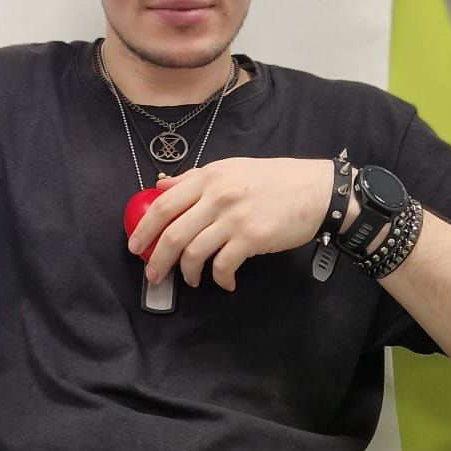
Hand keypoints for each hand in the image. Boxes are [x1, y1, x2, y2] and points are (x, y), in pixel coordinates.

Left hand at [127, 157, 334, 290]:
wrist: (316, 189)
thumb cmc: (274, 179)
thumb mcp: (231, 168)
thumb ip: (195, 178)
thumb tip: (161, 185)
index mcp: (208, 177)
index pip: (163, 205)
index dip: (143, 229)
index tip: (134, 246)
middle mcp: (217, 196)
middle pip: (172, 234)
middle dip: (158, 260)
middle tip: (154, 275)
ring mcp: (234, 218)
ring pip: (194, 253)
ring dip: (188, 273)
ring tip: (193, 280)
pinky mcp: (252, 238)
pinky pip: (223, 266)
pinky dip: (220, 279)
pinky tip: (225, 282)